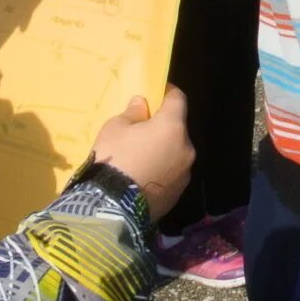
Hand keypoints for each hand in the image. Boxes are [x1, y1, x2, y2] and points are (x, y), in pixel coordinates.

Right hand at [91, 86, 193, 219]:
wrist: (113, 207)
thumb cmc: (114, 159)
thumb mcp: (115, 128)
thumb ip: (132, 113)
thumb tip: (142, 105)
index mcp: (172, 127)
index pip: (178, 99)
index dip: (168, 93)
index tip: (157, 93)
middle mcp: (186, 148)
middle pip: (177, 129)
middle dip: (162, 127)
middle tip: (142, 132)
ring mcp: (185, 172)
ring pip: (176, 153)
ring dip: (163, 151)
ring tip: (141, 159)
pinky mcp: (179, 193)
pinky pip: (171, 173)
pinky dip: (161, 170)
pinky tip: (143, 177)